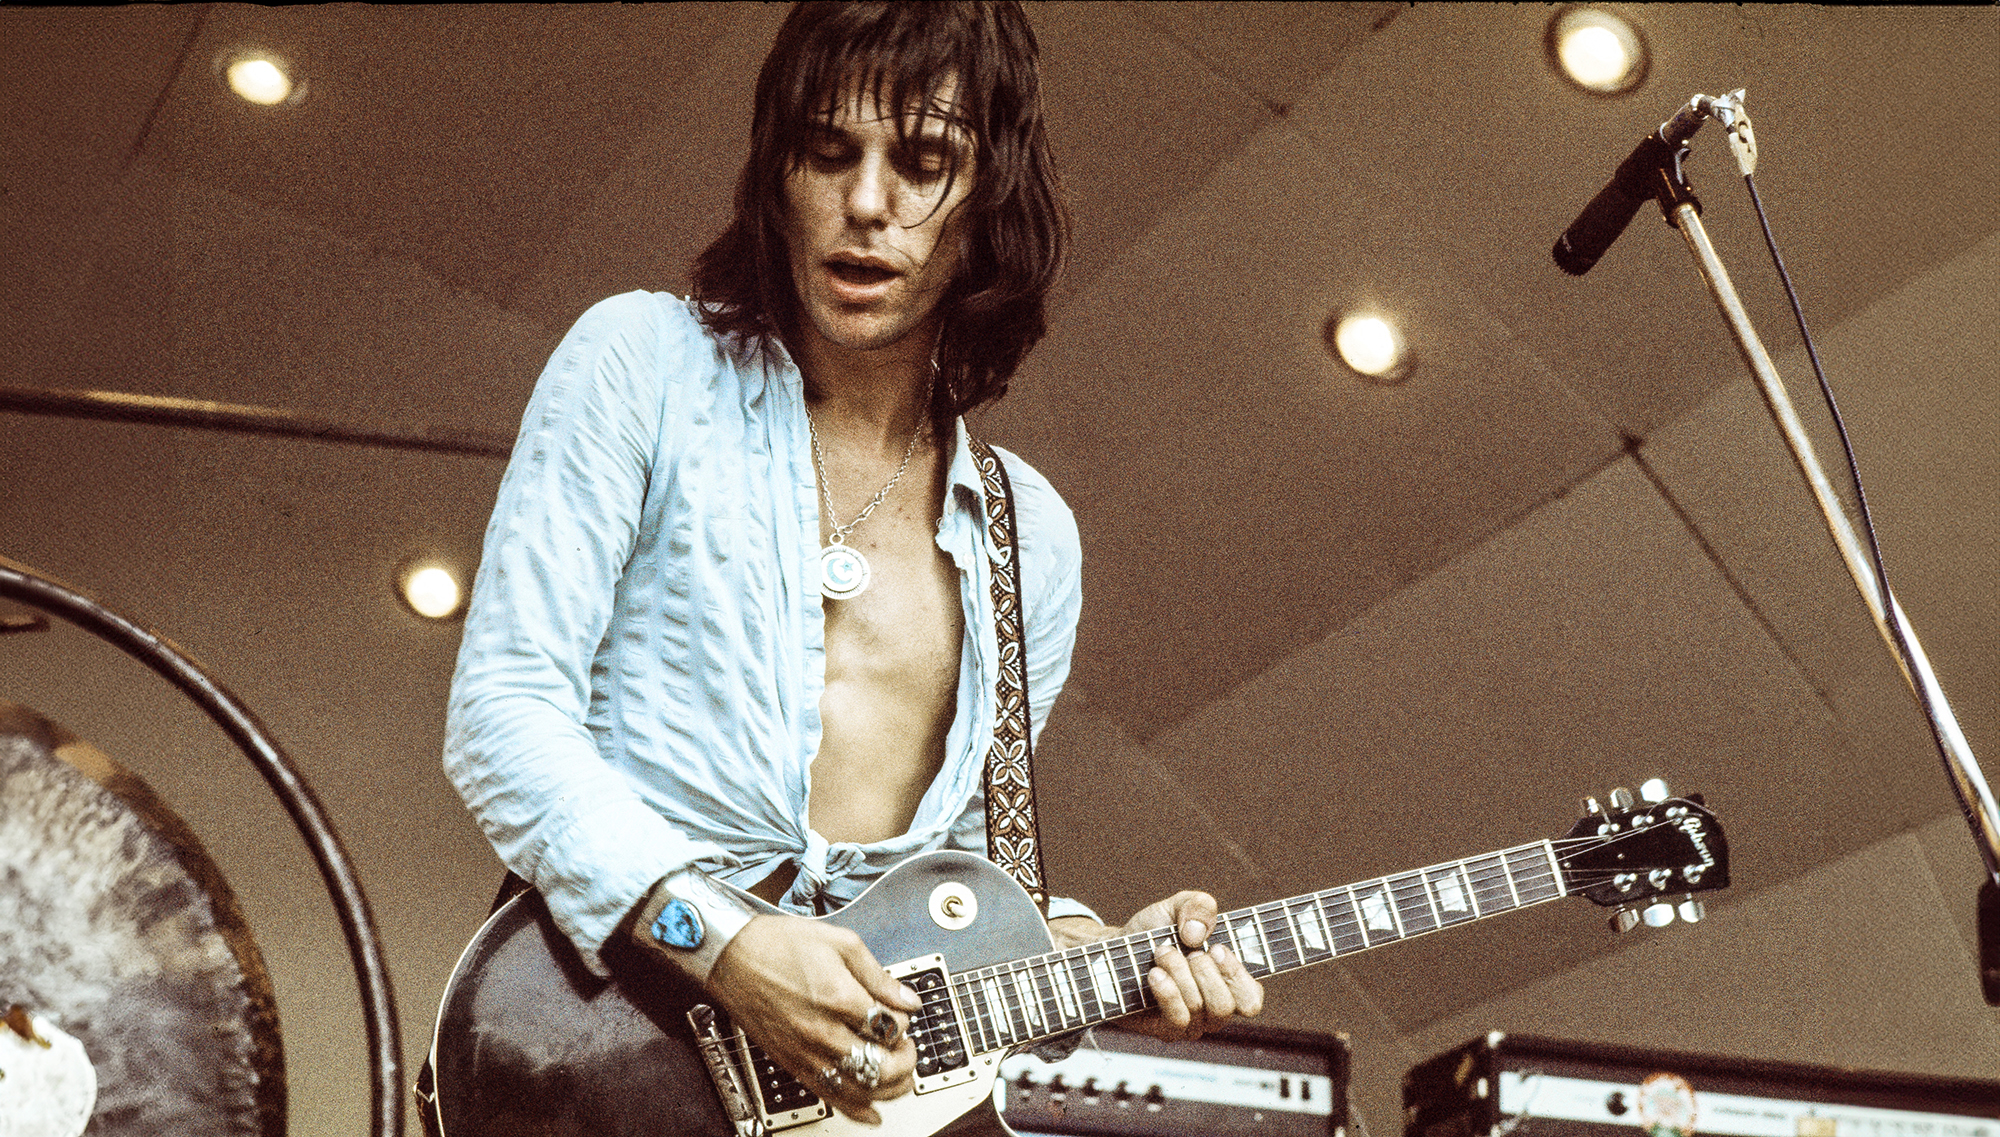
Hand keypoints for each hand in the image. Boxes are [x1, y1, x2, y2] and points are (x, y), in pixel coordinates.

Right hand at [704, 915, 924, 1124]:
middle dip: (905, 1060)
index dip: (903, 1021)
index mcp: (838, 998)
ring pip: (860, 1091)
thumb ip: (878, 976)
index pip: (890, 1027)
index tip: (899, 1012)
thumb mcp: (840, 943)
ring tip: (897, 1073)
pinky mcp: (793, 1064)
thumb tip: (908, 999)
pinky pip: (831, 1099)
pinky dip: (857, 1110)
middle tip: (906, 1045)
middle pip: (881, 1066)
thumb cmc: (779, 945)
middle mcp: (823, 1033)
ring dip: (889, 1088)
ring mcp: (806, 1053)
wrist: (732, 957)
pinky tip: (872, 1113)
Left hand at [1053, 891, 1264, 1042]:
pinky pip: (1178, 1019)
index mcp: (1228, 984)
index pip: (1251, 999)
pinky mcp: (1166, 1030)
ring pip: (1199, 1008)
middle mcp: (1213, 1009)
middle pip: (1226, 1006)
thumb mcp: (1178, 906)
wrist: (1115, 948)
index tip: (1215, 948)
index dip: (1237, 975)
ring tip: (1161, 953)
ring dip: (1178, 972)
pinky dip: (1167, 991)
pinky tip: (1154, 973)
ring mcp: (1191, 1024)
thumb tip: (1197, 934)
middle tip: (1185, 950)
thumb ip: (1199, 905)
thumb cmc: (1154, 930)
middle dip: (1202, 970)